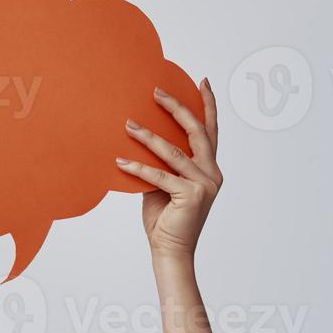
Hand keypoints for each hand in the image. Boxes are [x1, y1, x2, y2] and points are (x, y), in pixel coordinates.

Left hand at [116, 79, 223, 260]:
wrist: (170, 250)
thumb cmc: (166, 219)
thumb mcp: (163, 185)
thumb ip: (162, 165)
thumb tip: (140, 141)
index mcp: (209, 169)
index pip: (211, 131)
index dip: (209, 105)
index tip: (204, 81)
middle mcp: (212, 173)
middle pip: (196, 132)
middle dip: (177, 108)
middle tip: (157, 92)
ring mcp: (204, 184)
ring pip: (174, 152)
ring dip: (148, 137)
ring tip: (128, 124)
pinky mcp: (190, 196)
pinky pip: (159, 176)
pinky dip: (138, 168)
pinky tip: (120, 161)